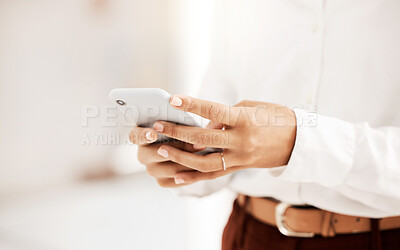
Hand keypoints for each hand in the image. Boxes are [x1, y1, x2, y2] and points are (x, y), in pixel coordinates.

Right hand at [129, 127, 200, 187]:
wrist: (187, 149)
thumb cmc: (181, 128)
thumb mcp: (180, 121)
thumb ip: (180, 120)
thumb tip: (195, 114)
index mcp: (141, 136)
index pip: (135, 136)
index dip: (143, 136)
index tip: (153, 134)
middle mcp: (143, 154)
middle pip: (153, 154)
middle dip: (177, 148)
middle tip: (197, 144)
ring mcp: (152, 170)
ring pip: (170, 168)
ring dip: (190, 160)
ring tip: (206, 151)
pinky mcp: (162, 181)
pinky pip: (177, 180)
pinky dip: (192, 173)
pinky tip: (205, 165)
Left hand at [152, 96, 296, 184]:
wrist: (298, 141)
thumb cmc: (275, 117)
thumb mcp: (252, 108)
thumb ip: (225, 116)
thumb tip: (204, 125)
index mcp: (245, 120)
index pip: (213, 110)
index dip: (192, 105)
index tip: (173, 99)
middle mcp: (241, 141)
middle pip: (203, 138)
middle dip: (177, 132)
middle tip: (157, 126)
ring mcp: (240, 158)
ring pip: (204, 163)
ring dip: (180, 157)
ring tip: (162, 150)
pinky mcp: (239, 168)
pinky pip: (213, 175)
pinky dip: (193, 177)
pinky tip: (176, 176)